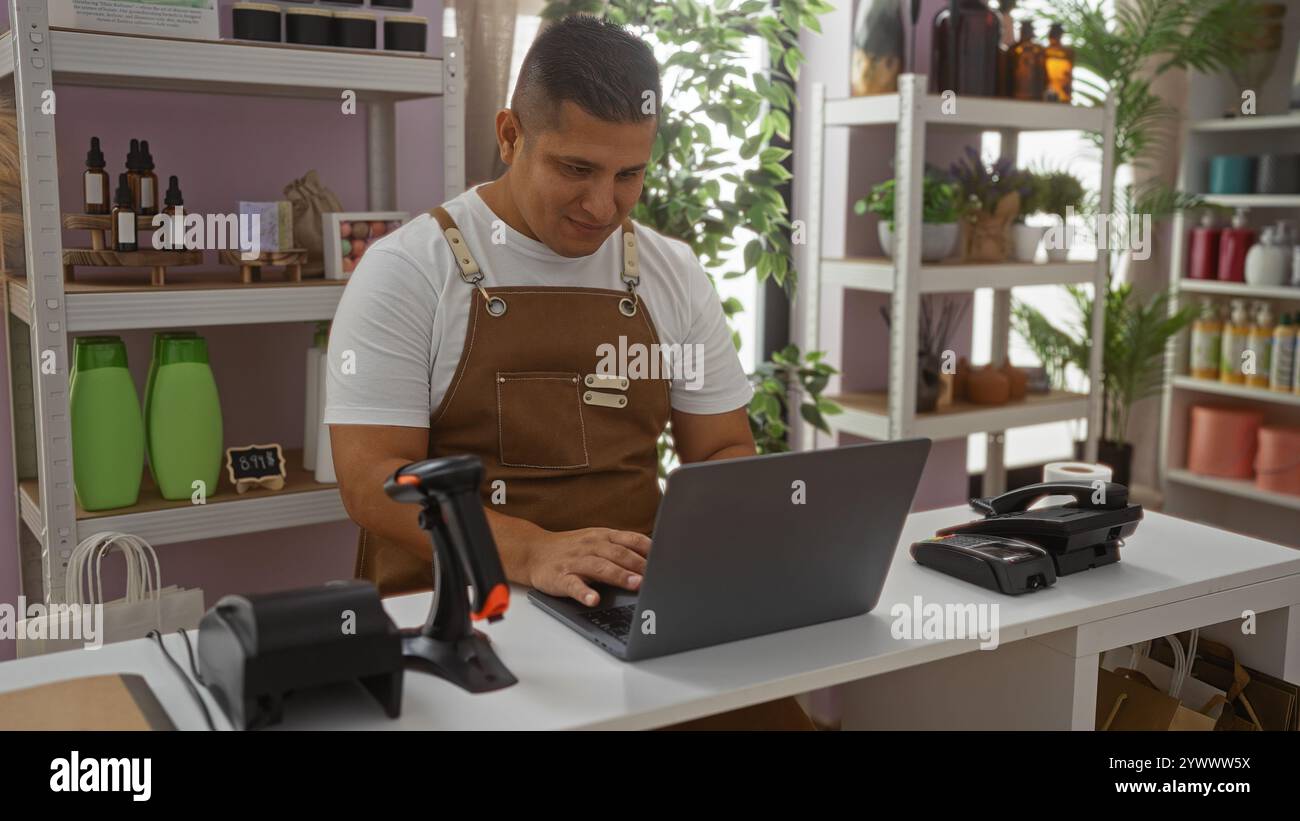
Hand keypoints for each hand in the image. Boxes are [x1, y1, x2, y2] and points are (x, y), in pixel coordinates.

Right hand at [526, 527, 650, 607]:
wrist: (533, 551)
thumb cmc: (572, 548)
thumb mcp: (598, 541)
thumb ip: (623, 547)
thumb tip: (655, 558)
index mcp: (603, 537)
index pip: (631, 540)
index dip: (650, 549)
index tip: (667, 560)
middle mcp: (591, 546)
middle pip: (619, 554)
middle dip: (639, 564)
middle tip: (657, 576)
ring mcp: (576, 561)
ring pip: (600, 567)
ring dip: (619, 575)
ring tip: (635, 584)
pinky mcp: (560, 577)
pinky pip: (573, 585)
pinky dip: (583, 592)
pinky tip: (593, 599)